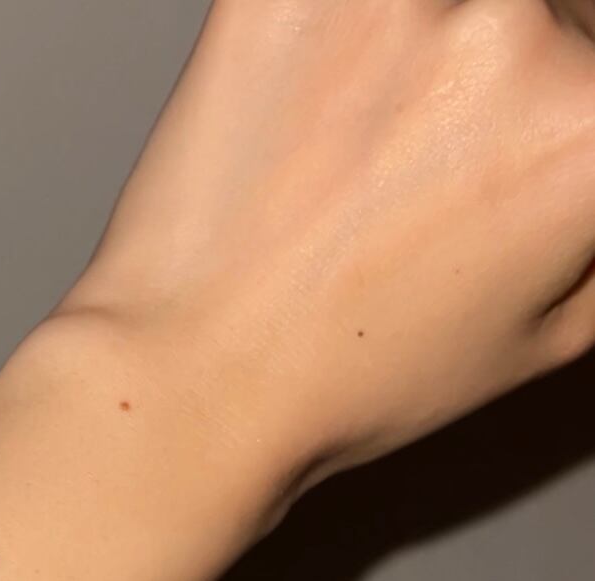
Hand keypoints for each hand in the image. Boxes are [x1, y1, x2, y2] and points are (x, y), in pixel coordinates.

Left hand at [49, 0, 594, 498]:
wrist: (190, 376)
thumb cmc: (344, 380)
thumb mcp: (549, 334)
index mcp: (594, 124)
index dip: (557, 130)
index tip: (500, 169)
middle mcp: (507, 33)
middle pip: (546, 15)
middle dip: (497, 85)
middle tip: (413, 176)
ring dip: (414, 51)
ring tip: (346, 153)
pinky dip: (328, 38)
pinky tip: (300, 115)